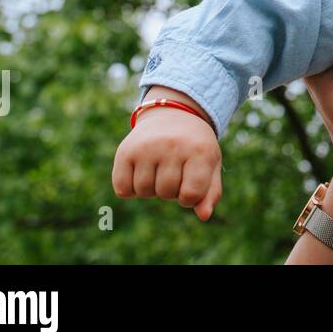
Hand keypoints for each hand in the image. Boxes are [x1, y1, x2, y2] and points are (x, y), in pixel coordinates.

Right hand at [113, 88, 222, 220]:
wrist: (173, 115)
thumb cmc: (195, 147)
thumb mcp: (210, 164)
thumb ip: (210, 193)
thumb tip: (203, 216)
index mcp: (199, 150)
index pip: (191, 194)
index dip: (189, 198)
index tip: (190, 184)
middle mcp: (172, 146)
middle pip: (165, 193)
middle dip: (170, 191)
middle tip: (174, 171)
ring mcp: (147, 147)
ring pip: (143, 191)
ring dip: (151, 189)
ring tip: (159, 170)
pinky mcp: (125, 150)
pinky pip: (122, 188)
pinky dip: (130, 189)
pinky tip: (141, 172)